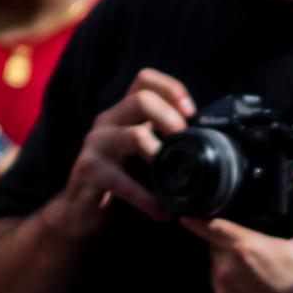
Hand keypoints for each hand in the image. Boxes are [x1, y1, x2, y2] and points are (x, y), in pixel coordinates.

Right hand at [48, 67, 194, 237]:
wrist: (81, 211)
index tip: (192, 113)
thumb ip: (165, 143)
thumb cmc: (120, 184)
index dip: (171, 89)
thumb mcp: (143, 156)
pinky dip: (147, 198)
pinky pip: (123, 180)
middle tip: (188, 144)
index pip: (144, 80)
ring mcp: (96, 144)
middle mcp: (107, 122)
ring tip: (179, 182)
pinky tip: (161, 212)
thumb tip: (212, 144)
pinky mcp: (88, 169)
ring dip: (163, 159)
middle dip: (171, 119)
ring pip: (134, 135)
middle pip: (141, 98)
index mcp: (123, 114)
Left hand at [183, 169, 292, 292]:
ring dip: (230, 274)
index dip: (196, 218)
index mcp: (244, 247)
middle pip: (215, 250)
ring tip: (259, 280)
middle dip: (228, 249)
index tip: (185, 214)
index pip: (207, 225)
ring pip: (217, 275)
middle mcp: (227, 270)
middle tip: (255, 257)